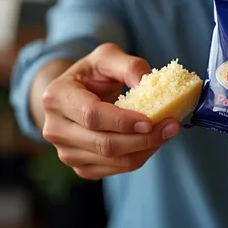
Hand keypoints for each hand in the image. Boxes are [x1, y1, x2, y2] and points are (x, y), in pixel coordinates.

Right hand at [41, 43, 179, 179]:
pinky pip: (115, 170)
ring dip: (145, 149)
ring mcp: (65, 152)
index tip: (150, 120)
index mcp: (56, 97)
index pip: (92, 116)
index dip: (122, 121)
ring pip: (112, 161)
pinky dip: (138, 156)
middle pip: (104, 144)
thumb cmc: (92, 73)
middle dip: (142, 139)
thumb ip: (128, 65)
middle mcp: (55, 129)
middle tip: (172, 126)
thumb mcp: (107, 57)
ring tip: (167, 131)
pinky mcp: (80, 167)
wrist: (74, 94)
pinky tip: (152, 141)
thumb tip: (149, 82)